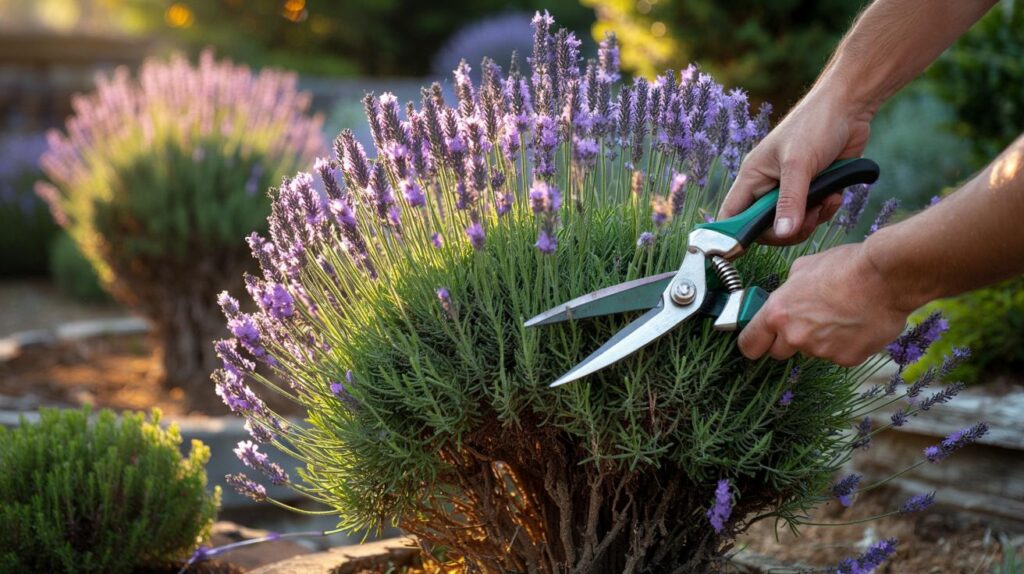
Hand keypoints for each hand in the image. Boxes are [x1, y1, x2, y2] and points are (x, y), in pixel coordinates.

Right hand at [718, 88, 873, 244]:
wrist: (850, 107)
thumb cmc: (815, 124)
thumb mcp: (800, 164)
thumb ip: (791, 201)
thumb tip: (783, 233)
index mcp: (752, 177)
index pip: (732, 216)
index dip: (735, 235)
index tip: (749, 246)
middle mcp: (767, 187)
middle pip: (765, 228)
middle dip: (788, 229)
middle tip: (808, 217)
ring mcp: (790, 190)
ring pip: (792, 225)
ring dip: (812, 219)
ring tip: (827, 199)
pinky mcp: (812, 191)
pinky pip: (813, 216)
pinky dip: (825, 210)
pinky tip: (836, 194)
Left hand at [737, 243, 910, 366]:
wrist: (886, 276)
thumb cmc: (846, 266)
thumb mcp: (803, 268)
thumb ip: (788, 290)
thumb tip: (787, 294)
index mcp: (778, 313)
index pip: (749, 344)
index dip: (753, 343)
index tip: (758, 342)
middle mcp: (795, 336)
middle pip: (779, 352)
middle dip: (789, 340)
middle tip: (809, 321)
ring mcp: (821, 350)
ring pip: (812, 352)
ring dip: (820, 340)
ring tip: (841, 315)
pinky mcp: (847, 359)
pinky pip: (839, 355)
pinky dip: (846, 344)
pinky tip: (857, 323)